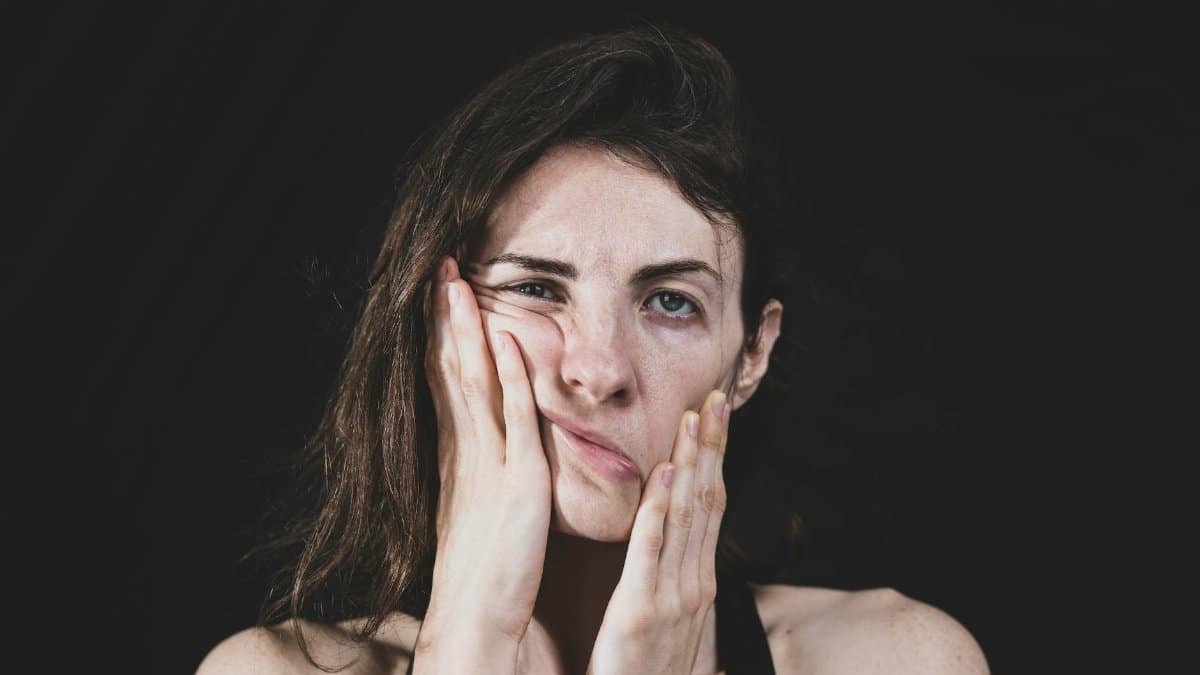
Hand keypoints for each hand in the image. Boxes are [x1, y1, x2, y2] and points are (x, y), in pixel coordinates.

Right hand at [418, 255, 551, 648]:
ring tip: (458, 285)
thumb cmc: (487, 573)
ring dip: (465, 332)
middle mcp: (465, 454)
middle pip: (450, 371)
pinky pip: (513, 418)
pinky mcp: (517, 482)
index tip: (439, 297)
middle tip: (442, 270)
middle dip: (445, 319)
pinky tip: (505, 341)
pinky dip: (507, 378)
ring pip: (472, 383)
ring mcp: (488, 465)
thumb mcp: (482, 509)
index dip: (441, 338)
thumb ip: (486, 472)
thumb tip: (491, 444)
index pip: (446, 383)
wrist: (477, 622)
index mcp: (458, 458)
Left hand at [585, 389, 730, 674]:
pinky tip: (663, 475)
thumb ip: (676, 580)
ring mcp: (672, 596)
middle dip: (711, 447)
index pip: (711, 506)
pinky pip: (650, 553)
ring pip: (685, 516)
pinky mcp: (639, 612)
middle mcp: (694, 582)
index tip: (713, 416)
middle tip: (714, 398)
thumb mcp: (672, 621)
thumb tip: (683, 543)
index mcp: (699, 580)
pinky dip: (658, 510)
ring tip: (691, 419)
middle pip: (707, 501)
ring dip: (689, 464)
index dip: (714, 458)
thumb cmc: (649, 673)